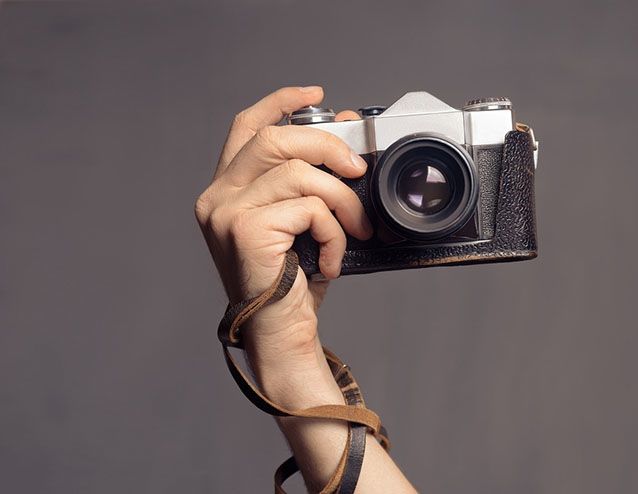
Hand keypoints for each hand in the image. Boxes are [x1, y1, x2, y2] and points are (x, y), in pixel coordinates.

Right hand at [194, 86, 371, 406]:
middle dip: (327, 146)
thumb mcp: (303, 222)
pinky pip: (310, 207)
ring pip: (301, 173)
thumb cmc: (292, 283)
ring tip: (356, 230)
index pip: (247, 127)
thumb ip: (314, 181)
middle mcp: (218, 197)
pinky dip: (334, 232)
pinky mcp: (247, 229)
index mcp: (227, 190)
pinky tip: (332, 259)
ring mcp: (227, 212)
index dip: (280, 102)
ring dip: (343, 201)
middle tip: (357, 169)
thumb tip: (348, 140)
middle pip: (275, 137)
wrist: (281, 335)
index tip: (317, 96)